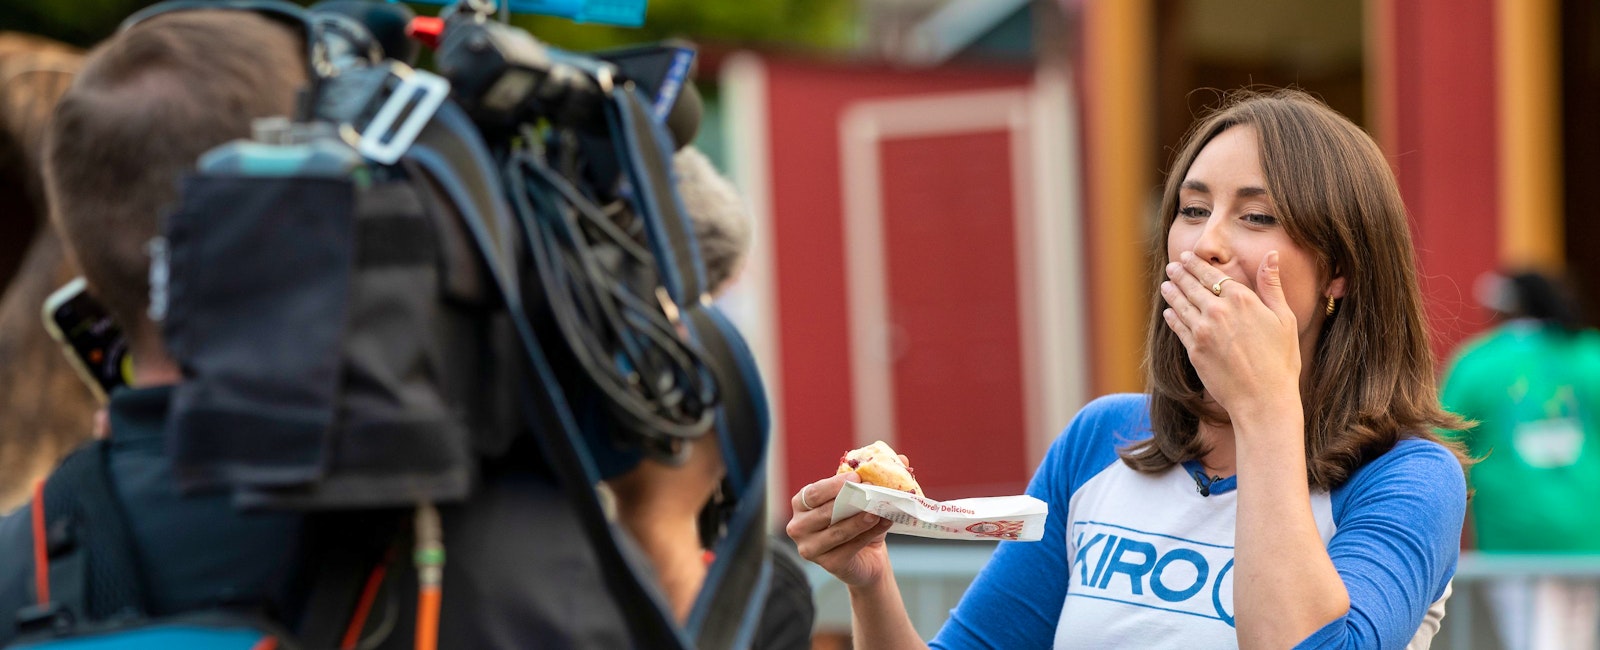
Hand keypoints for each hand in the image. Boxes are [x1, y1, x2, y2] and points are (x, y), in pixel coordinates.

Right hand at [786, 472, 893, 587]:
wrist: (868, 557)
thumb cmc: (859, 520)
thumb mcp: (862, 497)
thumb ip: (875, 477)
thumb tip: (902, 458)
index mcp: (801, 504)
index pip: (812, 493)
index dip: (833, 485)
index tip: (857, 477)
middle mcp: (798, 527)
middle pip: (823, 513)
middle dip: (849, 501)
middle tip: (872, 491)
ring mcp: (810, 549)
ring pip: (837, 531)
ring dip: (859, 520)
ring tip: (878, 511)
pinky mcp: (828, 565)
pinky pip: (849, 548)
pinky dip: (867, 535)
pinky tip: (883, 524)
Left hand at [1160, 251, 1300, 418]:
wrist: (1263, 399)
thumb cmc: (1280, 361)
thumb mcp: (1284, 318)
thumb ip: (1272, 285)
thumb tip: (1271, 255)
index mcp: (1242, 299)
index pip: (1212, 274)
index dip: (1197, 265)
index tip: (1187, 258)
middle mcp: (1219, 311)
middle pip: (1193, 286)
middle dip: (1180, 274)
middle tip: (1172, 267)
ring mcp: (1203, 331)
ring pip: (1181, 305)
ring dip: (1172, 292)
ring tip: (1165, 284)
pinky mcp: (1194, 350)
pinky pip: (1179, 328)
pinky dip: (1172, 317)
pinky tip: (1168, 312)